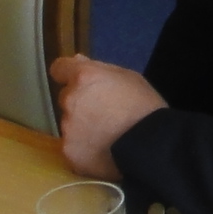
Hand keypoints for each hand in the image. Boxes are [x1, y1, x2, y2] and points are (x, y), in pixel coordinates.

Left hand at [49, 55, 167, 180]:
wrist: (152, 146)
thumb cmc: (146, 106)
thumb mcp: (129, 77)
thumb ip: (99, 69)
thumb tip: (77, 61)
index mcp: (84, 77)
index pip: (59, 68)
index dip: (68, 74)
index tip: (79, 83)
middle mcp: (70, 100)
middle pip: (67, 98)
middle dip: (80, 103)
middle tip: (103, 114)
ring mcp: (67, 128)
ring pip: (69, 124)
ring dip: (82, 127)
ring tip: (106, 136)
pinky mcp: (69, 152)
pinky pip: (73, 147)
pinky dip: (84, 149)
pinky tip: (103, 152)